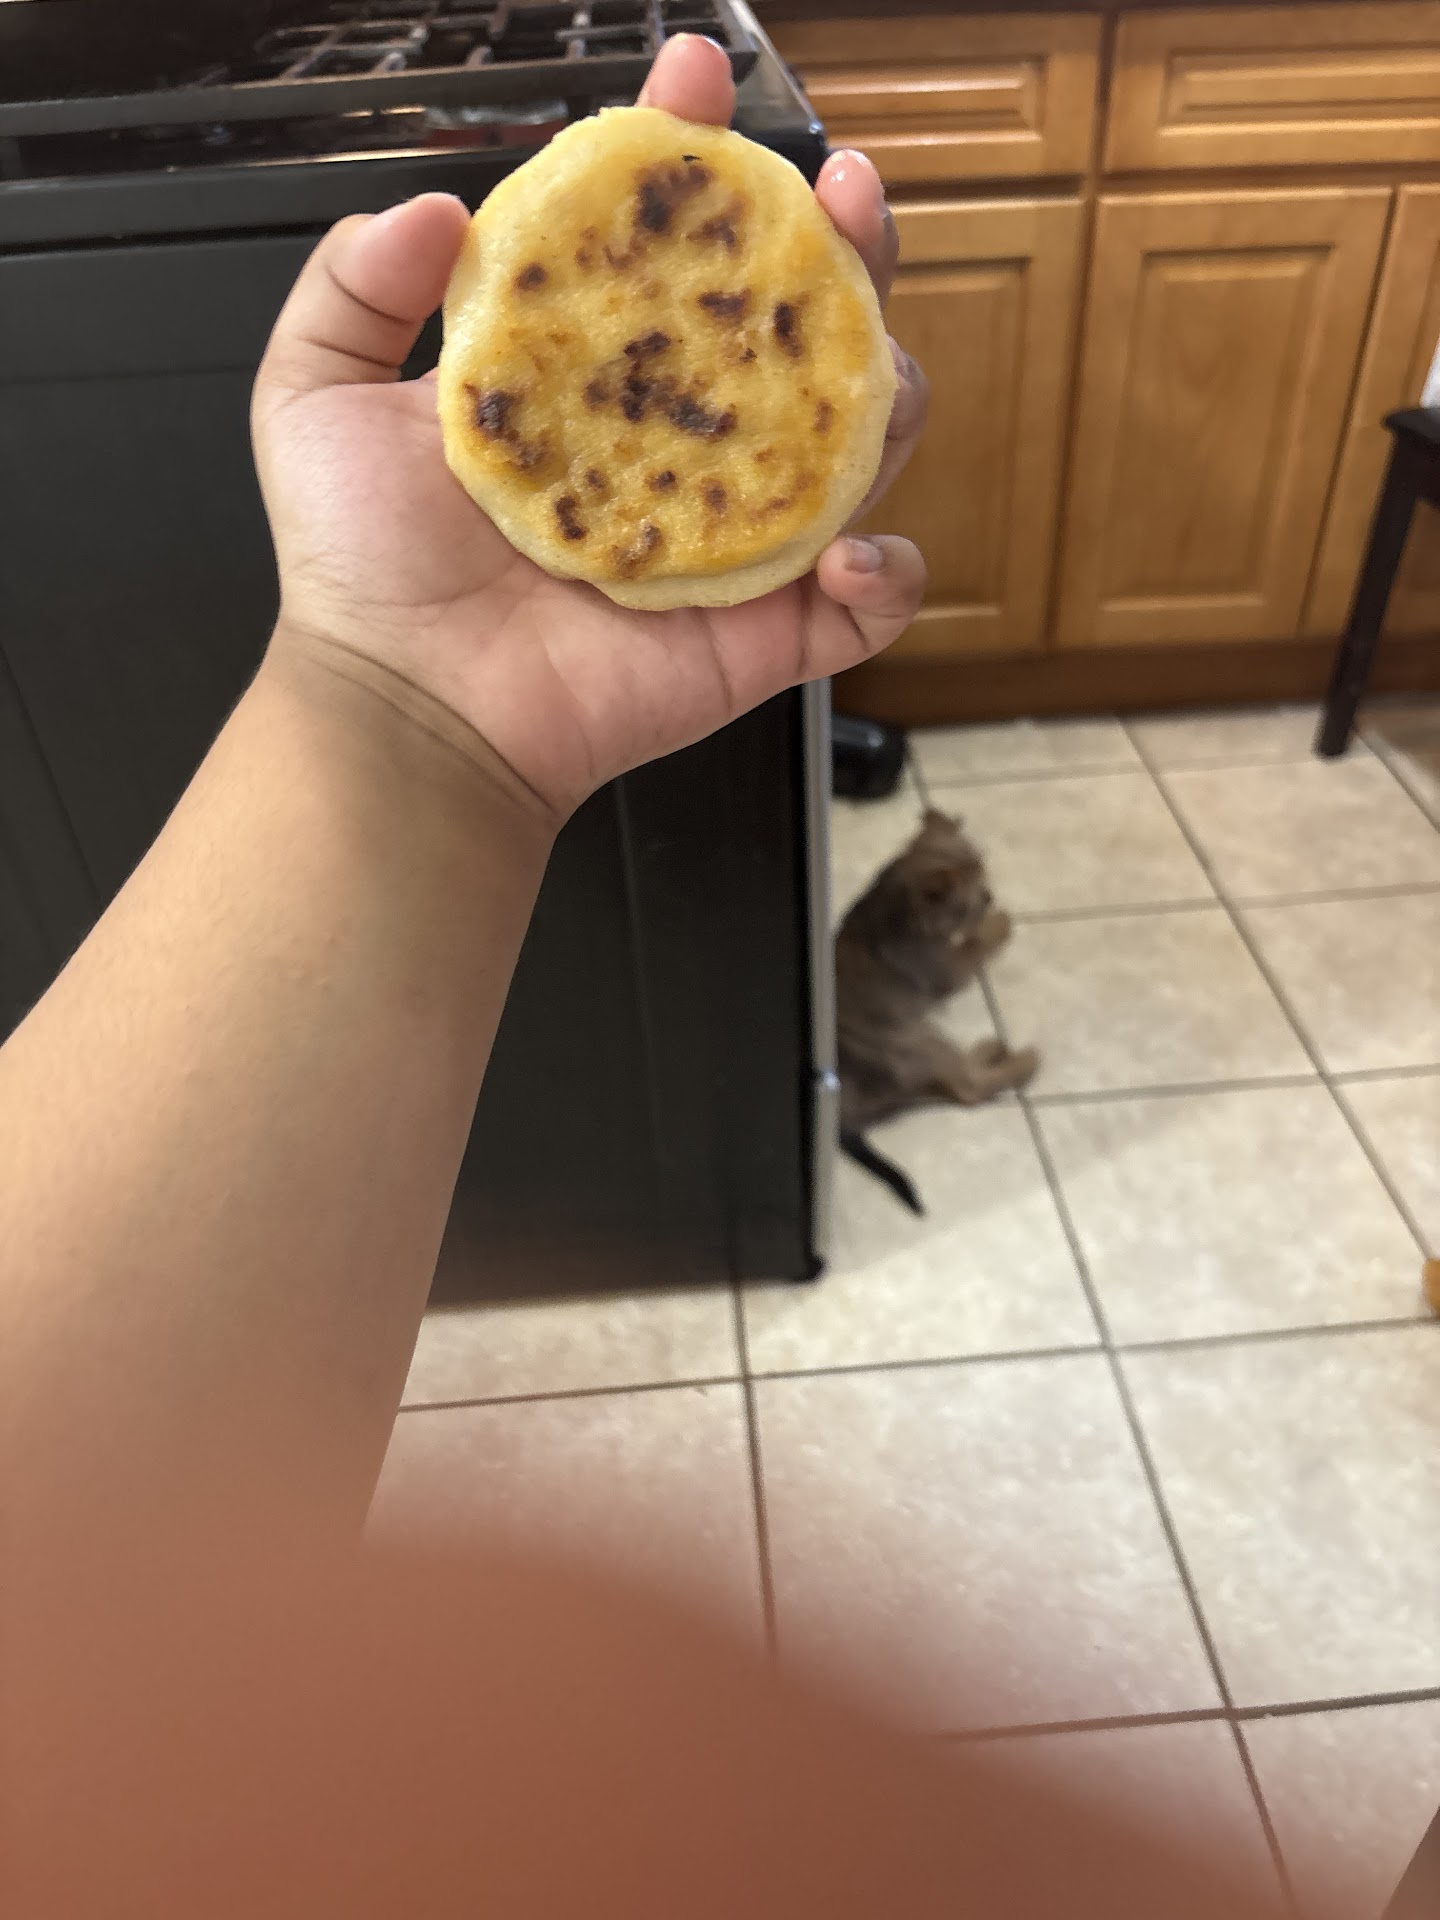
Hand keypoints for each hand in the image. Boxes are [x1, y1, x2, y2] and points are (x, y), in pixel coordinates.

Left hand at [252, 35, 927, 822]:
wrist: (406, 703)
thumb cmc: (364, 570)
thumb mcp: (315, 394)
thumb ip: (355, 283)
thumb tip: (435, 204)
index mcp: (594, 371)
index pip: (667, 243)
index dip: (691, 152)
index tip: (689, 81)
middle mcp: (680, 439)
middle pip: (802, 321)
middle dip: (844, 242)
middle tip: (836, 191)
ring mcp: (734, 534)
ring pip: (866, 436)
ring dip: (892, 377)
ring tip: (867, 355)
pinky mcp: (768, 630)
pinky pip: (872, 596)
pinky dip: (887, 570)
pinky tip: (846, 548)